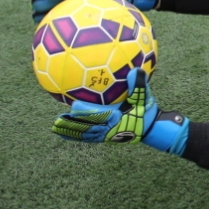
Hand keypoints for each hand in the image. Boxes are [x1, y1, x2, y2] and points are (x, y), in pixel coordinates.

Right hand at [31, 0, 158, 23]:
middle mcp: (87, 0)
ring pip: (65, 14)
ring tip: (37, 25)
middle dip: (48, 4)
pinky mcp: (90, 22)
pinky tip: (58, 47)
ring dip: (52, 18)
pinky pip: (74, 27)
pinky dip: (64, 33)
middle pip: (64, 1)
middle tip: (34, 9)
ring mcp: (87, 11)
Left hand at [51, 67, 188, 154]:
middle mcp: (109, 129)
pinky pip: (89, 138)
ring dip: (71, 131)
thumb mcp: (144, 96)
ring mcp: (106, 135)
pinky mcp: (105, 137)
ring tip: (56, 128)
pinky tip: (66, 134)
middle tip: (57, 122)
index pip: (98, 115)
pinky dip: (77, 137)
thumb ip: (140, 84)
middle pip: (87, 128)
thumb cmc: (147, 110)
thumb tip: (136, 70)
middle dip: (73, 125)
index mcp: (117, 118)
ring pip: (85, 135)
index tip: (73, 108)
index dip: (85, 113)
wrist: (152, 127)